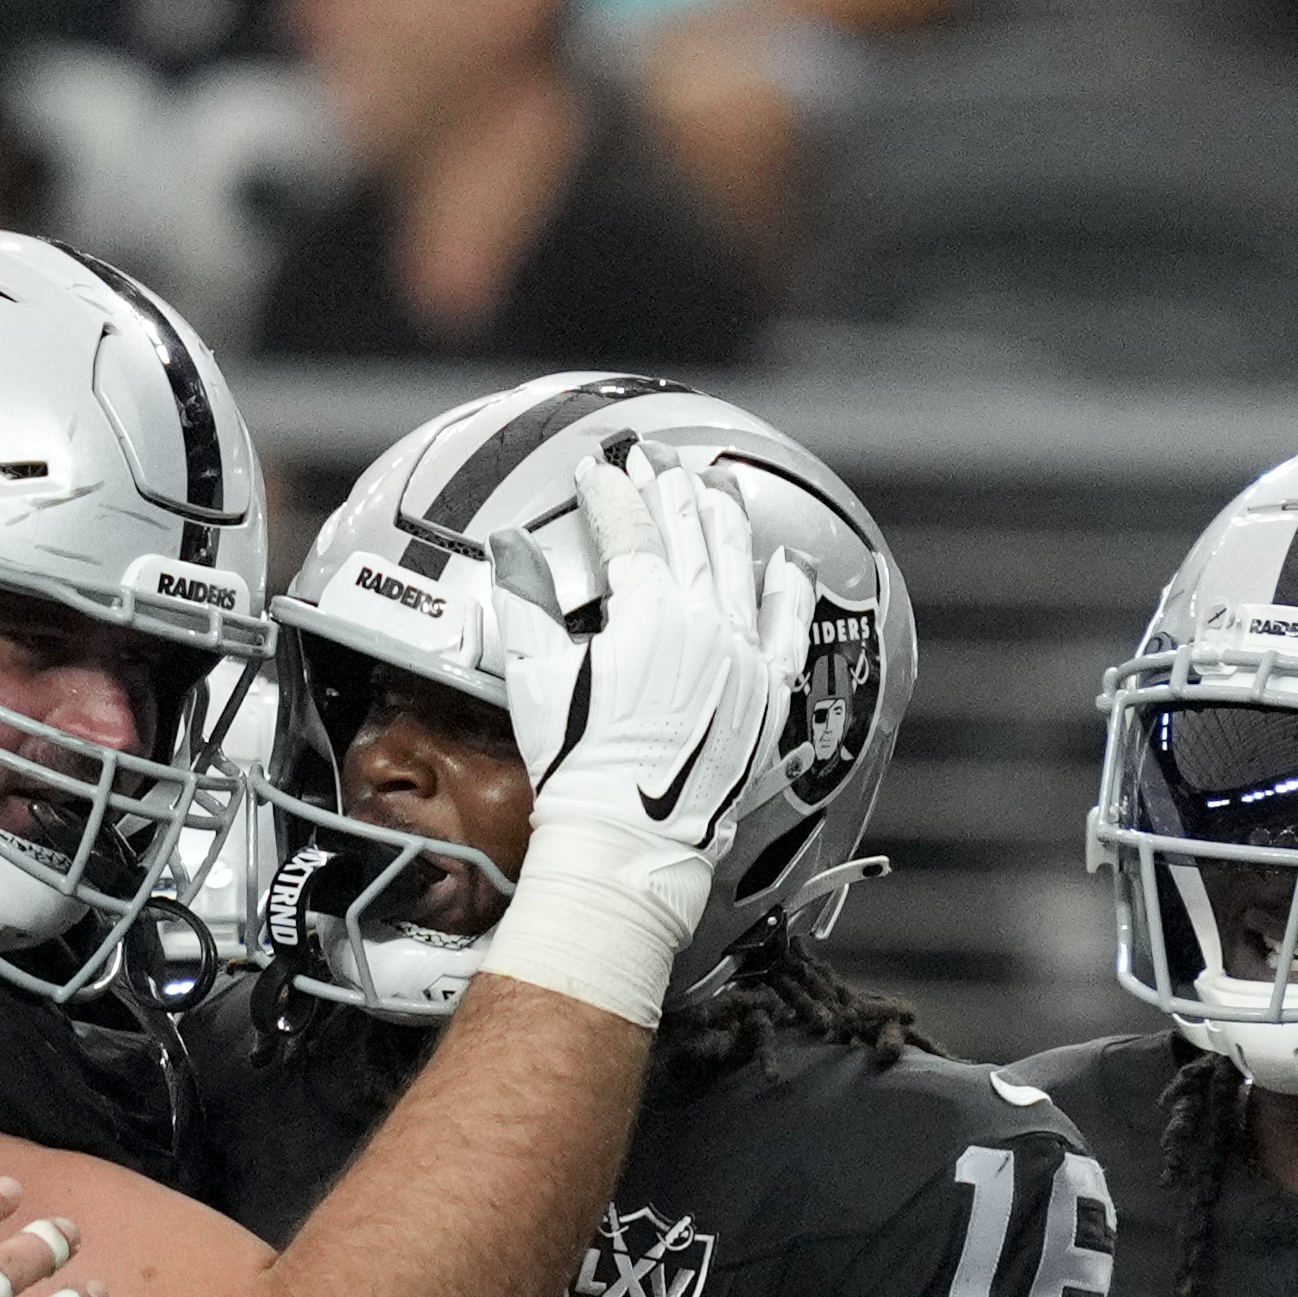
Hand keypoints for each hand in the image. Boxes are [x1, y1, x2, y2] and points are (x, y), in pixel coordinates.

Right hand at [503, 448, 815, 859]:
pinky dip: (790, 589)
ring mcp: (743, 657)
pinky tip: (787, 560)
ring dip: (723, 515)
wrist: (627, 840)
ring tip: (713, 483)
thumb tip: (507, 543)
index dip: (608, 492)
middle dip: (667, 485)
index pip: (627, 529)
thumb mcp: (535, 676)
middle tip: (655, 456)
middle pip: (688, 532)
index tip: (595, 470)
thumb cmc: (575, 765)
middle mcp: (706, 623)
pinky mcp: (768, 695)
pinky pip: (789, 629)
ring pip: (740, 562)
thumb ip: (525, 601)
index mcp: (648, 611)